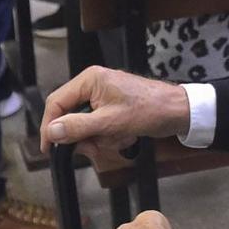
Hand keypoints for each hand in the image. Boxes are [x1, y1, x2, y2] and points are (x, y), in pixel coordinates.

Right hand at [41, 66, 189, 166]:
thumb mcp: (109, 122)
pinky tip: (125, 138)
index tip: (49, 148)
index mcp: (89, 80)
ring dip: (99, 139)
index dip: (50, 126)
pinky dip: (109, 137)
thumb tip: (52, 131)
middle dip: (83, 136)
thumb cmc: (148, 110)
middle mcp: (93, 85)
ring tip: (119, 140)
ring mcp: (103, 96)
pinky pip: (99, 127)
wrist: (178, 111)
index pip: (56, 102)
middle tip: (96, 147)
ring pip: (86, 125)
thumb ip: (78, 127)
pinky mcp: (113, 107)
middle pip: (71, 116)